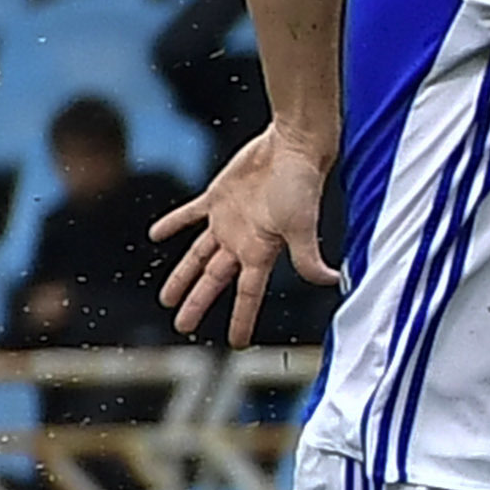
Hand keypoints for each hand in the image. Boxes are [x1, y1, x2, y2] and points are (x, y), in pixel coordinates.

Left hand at [156, 127, 343, 345]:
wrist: (293, 146)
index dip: (242, 320)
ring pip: (198, 255)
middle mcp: (243, 241)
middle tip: (182, 325)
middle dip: (197, 303)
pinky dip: (173, 224)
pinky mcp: (218, 197)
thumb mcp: (302, 226)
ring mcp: (229, 221)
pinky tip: (156, 234)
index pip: (248, 295)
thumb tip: (333, 281)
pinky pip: (190, 215)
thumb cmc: (301, 185)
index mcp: (261, 252)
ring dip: (182, 275)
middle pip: (214, 281)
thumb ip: (309, 257)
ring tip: (166, 297)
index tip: (237, 343)